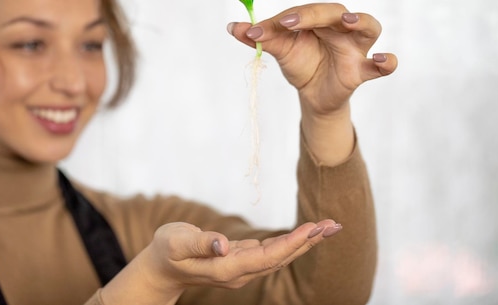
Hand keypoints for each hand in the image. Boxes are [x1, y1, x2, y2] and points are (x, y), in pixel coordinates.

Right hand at [100, 220, 341, 304]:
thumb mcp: (176, 241)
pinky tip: (304, 235)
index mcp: (226, 268)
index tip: (312, 228)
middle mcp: (239, 272)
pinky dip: (290, 242)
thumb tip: (223, 243)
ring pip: (279, 256)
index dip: (291, 244)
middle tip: (335, 225)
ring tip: (328, 227)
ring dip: (304, 242)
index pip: (266, 257)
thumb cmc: (166, 250)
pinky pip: (271, 252)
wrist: (161, 266)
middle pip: (281, 258)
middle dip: (308, 242)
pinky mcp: (241, 260)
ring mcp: (241, 268)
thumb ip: (199, 242)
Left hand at [228, 3, 397, 115]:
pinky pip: (383, 66)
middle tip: (291, 21)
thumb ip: (260, 37)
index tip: (267, 26)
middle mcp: (340, 27)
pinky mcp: (362, 70)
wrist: (311, 94)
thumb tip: (232, 27)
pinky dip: (387, 61)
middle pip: (335, 12)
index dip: (289, 16)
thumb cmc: (299, 62)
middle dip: (314, 14)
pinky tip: (381, 60)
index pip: (307, 11)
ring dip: (360, 21)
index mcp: (319, 18)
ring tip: (347, 20)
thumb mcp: (279, 50)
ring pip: (368, 27)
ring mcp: (355, 47)